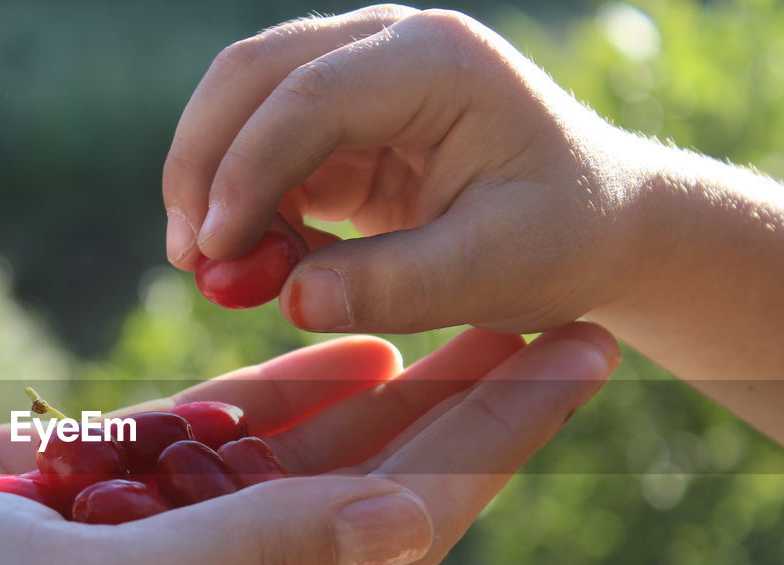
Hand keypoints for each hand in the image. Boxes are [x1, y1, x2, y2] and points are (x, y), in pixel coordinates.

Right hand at [0, 324, 616, 564]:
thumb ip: (249, 564)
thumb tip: (409, 523)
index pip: (389, 547)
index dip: (491, 454)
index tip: (575, 373)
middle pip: (363, 500)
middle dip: (467, 415)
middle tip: (558, 328)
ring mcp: (140, 556)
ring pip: (296, 464)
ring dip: (389, 395)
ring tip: (479, 323)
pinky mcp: (86, 501)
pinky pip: (209, 443)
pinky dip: (279, 398)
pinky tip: (350, 353)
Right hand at [162, 5, 653, 334]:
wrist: (595, 220)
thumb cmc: (563, 236)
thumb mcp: (497, 270)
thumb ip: (397, 286)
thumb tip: (290, 300)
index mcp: (438, 61)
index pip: (311, 96)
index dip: (247, 171)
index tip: (212, 253)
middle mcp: (388, 45)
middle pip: (252, 74)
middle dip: (202, 165)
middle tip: (188, 259)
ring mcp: (357, 75)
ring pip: (241, 106)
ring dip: (210, 184)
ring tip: (220, 274)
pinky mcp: (338, 121)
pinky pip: (261, 150)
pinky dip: (243, 205)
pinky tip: (260, 261)